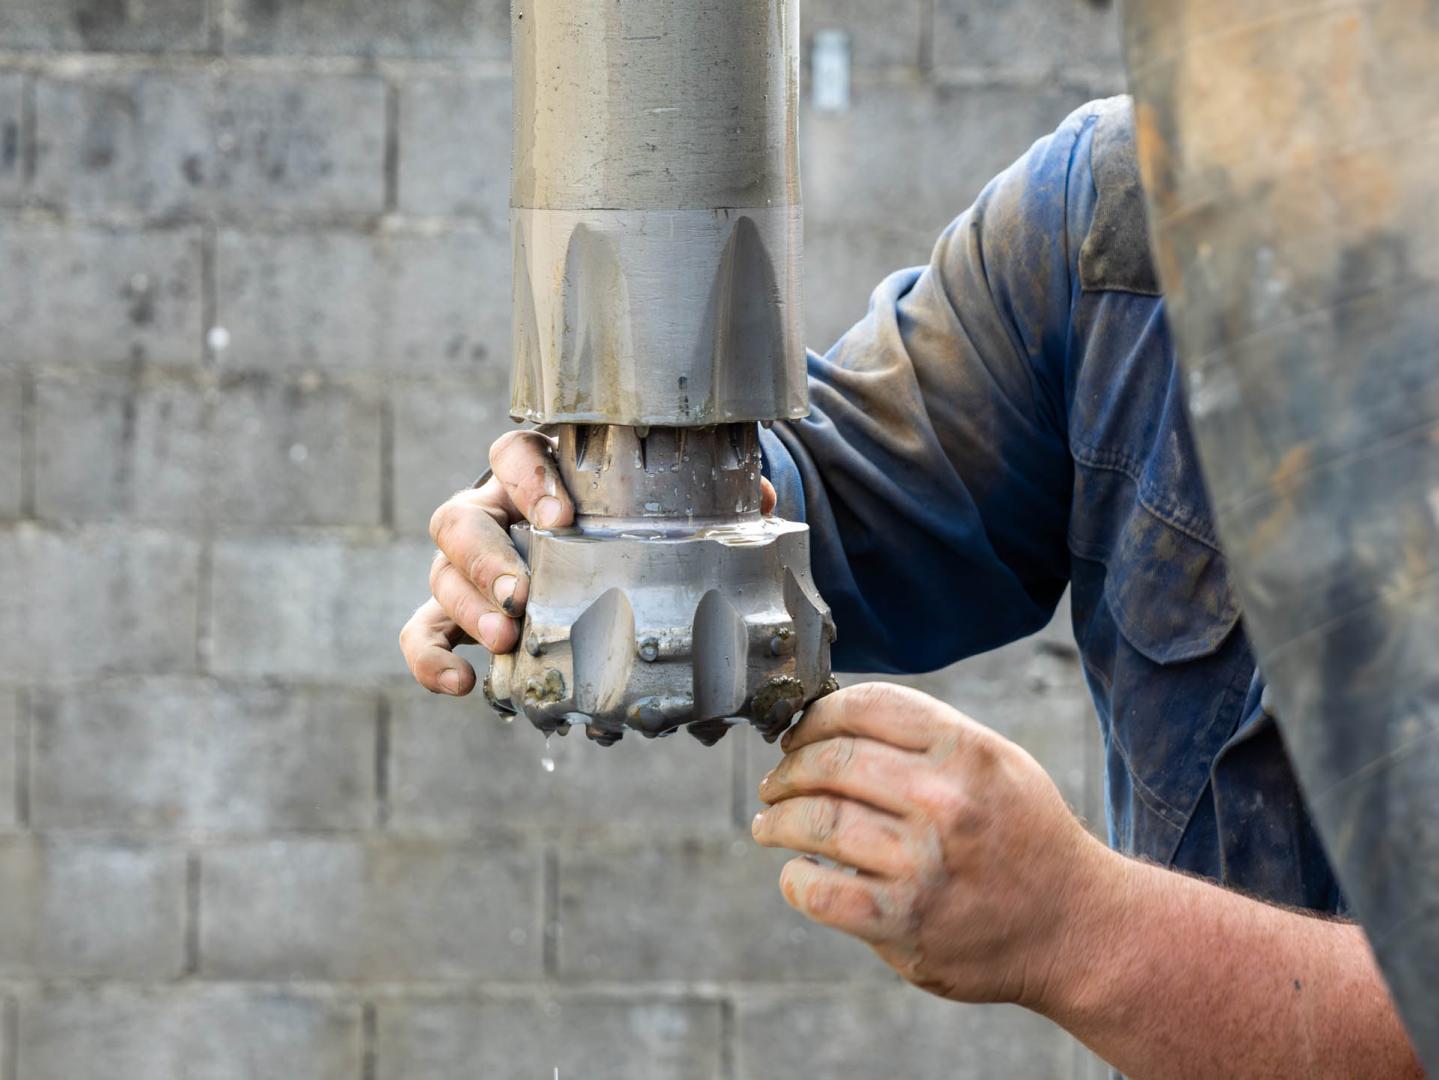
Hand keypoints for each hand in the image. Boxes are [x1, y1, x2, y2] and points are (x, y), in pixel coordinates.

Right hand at [399, 428, 778, 696]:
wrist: (606, 564)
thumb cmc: (627, 528)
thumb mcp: (663, 508)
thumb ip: (706, 501)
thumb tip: (759, 502)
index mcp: (538, 476)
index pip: (511, 454)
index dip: (527, 479)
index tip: (560, 517)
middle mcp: (493, 516)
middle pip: (459, 520)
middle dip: (486, 558)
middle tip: (522, 594)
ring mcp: (469, 568)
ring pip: (439, 573)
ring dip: (466, 606)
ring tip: (506, 636)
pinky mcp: (456, 616)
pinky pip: (423, 633)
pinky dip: (431, 659)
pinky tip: (461, 685)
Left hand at [752, 682, 1117, 1013]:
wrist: (1077, 928)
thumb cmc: (1025, 837)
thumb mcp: (997, 763)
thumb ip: (925, 738)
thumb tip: (835, 720)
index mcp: (965, 751)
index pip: (864, 707)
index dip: (814, 716)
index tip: (796, 733)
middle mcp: (943, 801)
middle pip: (829, 762)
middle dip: (787, 769)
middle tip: (774, 782)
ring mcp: (921, 863)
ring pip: (815, 822)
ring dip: (777, 820)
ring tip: (769, 824)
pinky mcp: (904, 922)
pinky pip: (819, 890)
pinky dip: (794, 878)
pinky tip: (797, 873)